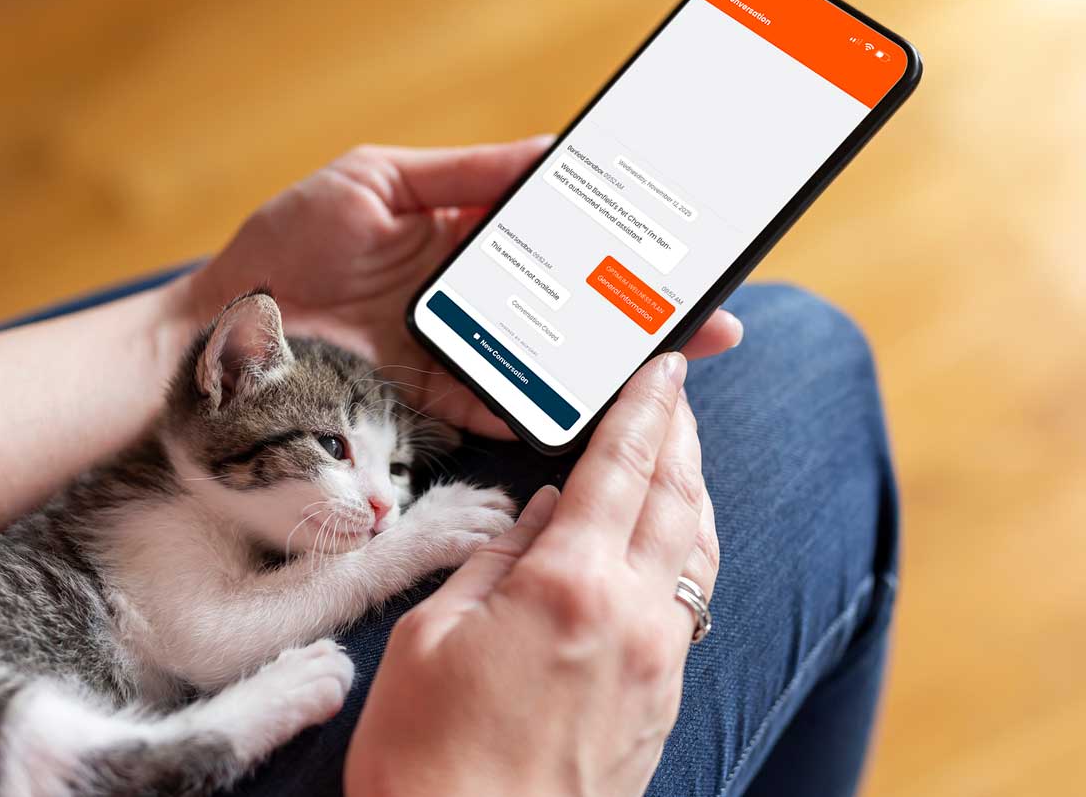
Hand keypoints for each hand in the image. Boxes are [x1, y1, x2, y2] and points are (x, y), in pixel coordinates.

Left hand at [186, 139, 742, 436]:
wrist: (218, 333)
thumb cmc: (287, 244)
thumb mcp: (376, 181)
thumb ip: (463, 173)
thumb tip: (552, 152)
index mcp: (460, 235)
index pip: (556, 236)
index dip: (616, 240)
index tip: (677, 241)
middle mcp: (468, 297)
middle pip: (568, 302)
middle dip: (641, 310)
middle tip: (713, 315)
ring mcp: (454, 351)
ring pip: (546, 357)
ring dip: (608, 362)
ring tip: (671, 360)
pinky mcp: (427, 401)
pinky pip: (495, 405)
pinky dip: (540, 406)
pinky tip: (593, 403)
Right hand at [344, 353, 718, 796]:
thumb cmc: (428, 757)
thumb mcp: (431, 636)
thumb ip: (496, 559)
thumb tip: (544, 512)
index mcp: (571, 585)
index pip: (623, 468)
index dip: (647, 408)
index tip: (665, 369)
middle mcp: (633, 617)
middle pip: (678, 499)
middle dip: (681, 435)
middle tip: (677, 394)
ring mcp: (658, 664)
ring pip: (698, 550)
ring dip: (694, 490)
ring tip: (681, 455)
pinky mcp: (663, 703)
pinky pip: (691, 603)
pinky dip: (688, 551)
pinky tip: (670, 542)